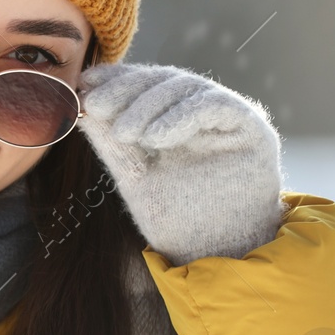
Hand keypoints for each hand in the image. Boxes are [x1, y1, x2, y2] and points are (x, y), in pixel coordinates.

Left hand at [78, 63, 286, 266]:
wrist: (213, 253)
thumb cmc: (176, 219)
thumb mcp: (134, 177)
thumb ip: (113, 144)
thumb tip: (82, 109)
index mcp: (173, 121)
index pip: (145, 87)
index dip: (116, 81)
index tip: (86, 83)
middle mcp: (201, 114)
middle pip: (163, 81)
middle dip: (126, 89)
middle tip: (97, 104)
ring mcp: (227, 118)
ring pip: (185, 87)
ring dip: (148, 105)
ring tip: (124, 132)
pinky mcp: (251, 127)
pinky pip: (215, 104)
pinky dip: (180, 115)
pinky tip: (154, 138)